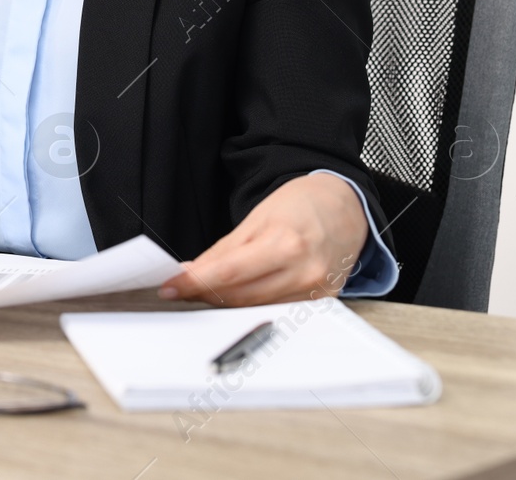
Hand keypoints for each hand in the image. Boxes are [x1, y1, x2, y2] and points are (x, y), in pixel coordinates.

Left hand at [157, 173, 368, 305]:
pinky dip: (252, 304)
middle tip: (181, 287)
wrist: (344, 207)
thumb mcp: (257, 217)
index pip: (229, 273)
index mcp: (286, 243)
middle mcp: (303, 272)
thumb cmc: (301, 206)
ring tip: (206, 288)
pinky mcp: (320, 302)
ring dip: (225, 301)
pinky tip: (237, 295)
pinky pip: (275, 309)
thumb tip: (192, 271)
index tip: (170, 286)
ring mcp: (315, 291)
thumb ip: (224, 250)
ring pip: (255, 307)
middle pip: (240, 295)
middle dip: (205, 293)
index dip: (195, 282)